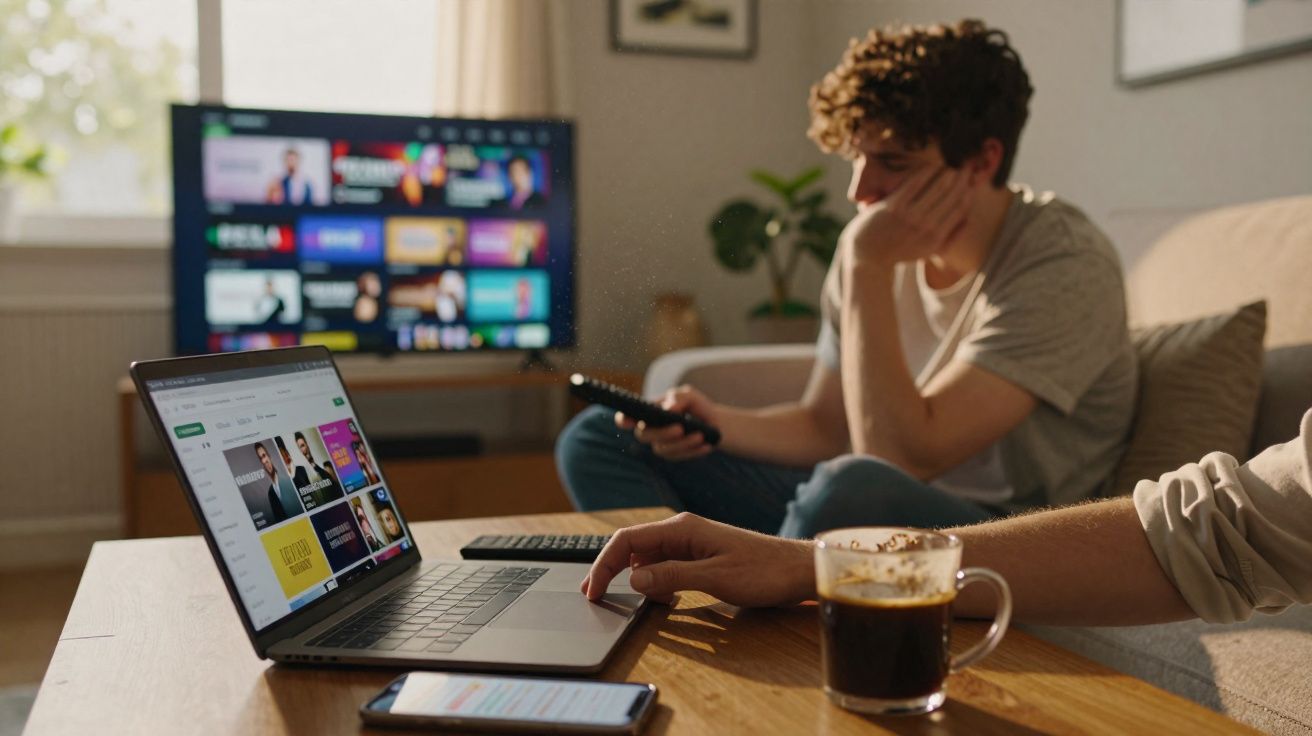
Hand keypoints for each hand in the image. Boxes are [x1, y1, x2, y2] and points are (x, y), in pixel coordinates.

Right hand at [581, 512, 816, 606]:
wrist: (797, 570)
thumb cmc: (764, 571)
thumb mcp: (716, 578)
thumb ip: (673, 576)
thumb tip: (633, 578)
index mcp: (682, 528)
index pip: (627, 540)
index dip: (604, 564)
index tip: (593, 591)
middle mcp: (683, 531)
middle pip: (633, 547)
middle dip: (611, 570)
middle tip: (596, 597)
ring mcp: (691, 544)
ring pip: (648, 558)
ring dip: (636, 578)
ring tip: (630, 601)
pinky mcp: (700, 557)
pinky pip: (666, 567)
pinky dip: (656, 582)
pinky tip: (663, 600)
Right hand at [616, 385, 718, 460]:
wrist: (713, 421)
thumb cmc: (695, 405)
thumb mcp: (689, 396)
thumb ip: (678, 398)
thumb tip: (669, 409)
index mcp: (648, 412)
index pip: (627, 417)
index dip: (623, 420)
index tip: (627, 422)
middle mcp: (650, 429)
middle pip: (643, 435)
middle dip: (661, 433)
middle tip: (680, 428)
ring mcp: (661, 443)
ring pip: (662, 449)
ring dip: (682, 443)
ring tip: (700, 436)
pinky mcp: (674, 455)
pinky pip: (678, 457)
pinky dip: (693, 451)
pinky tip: (706, 445)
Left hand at [844, 165, 975, 267]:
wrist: (868, 255)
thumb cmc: (900, 250)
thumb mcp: (928, 249)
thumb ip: (950, 236)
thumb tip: (970, 217)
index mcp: (936, 238)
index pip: (961, 208)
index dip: (970, 190)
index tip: (974, 178)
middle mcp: (925, 228)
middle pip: (952, 196)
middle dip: (963, 178)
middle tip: (968, 164)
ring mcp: (909, 217)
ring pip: (937, 188)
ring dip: (948, 172)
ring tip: (952, 163)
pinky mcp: (893, 207)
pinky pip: (915, 184)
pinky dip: (927, 172)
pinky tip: (934, 165)